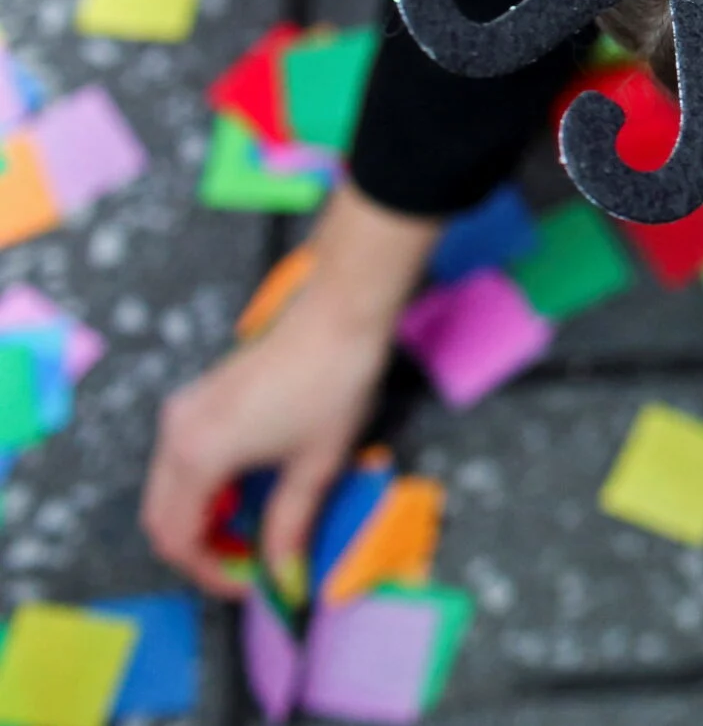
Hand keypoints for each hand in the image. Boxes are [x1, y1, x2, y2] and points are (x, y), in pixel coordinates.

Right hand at [142, 189, 435, 593]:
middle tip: (249, 566)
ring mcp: (183, 411)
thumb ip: (288, 527)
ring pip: (170, 489)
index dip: (209, 572)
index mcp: (196, 456)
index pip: (177, 538)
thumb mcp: (314, 467)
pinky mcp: (199, 399)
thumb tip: (281, 575)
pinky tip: (247, 494)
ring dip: (202, 519)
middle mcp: (175, 434)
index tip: (249, 585)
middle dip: (201, 550)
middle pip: (163, 516)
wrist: (338, 316)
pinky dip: (205, 488)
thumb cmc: (331, 387)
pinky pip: (184, 460)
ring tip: (254, 533)